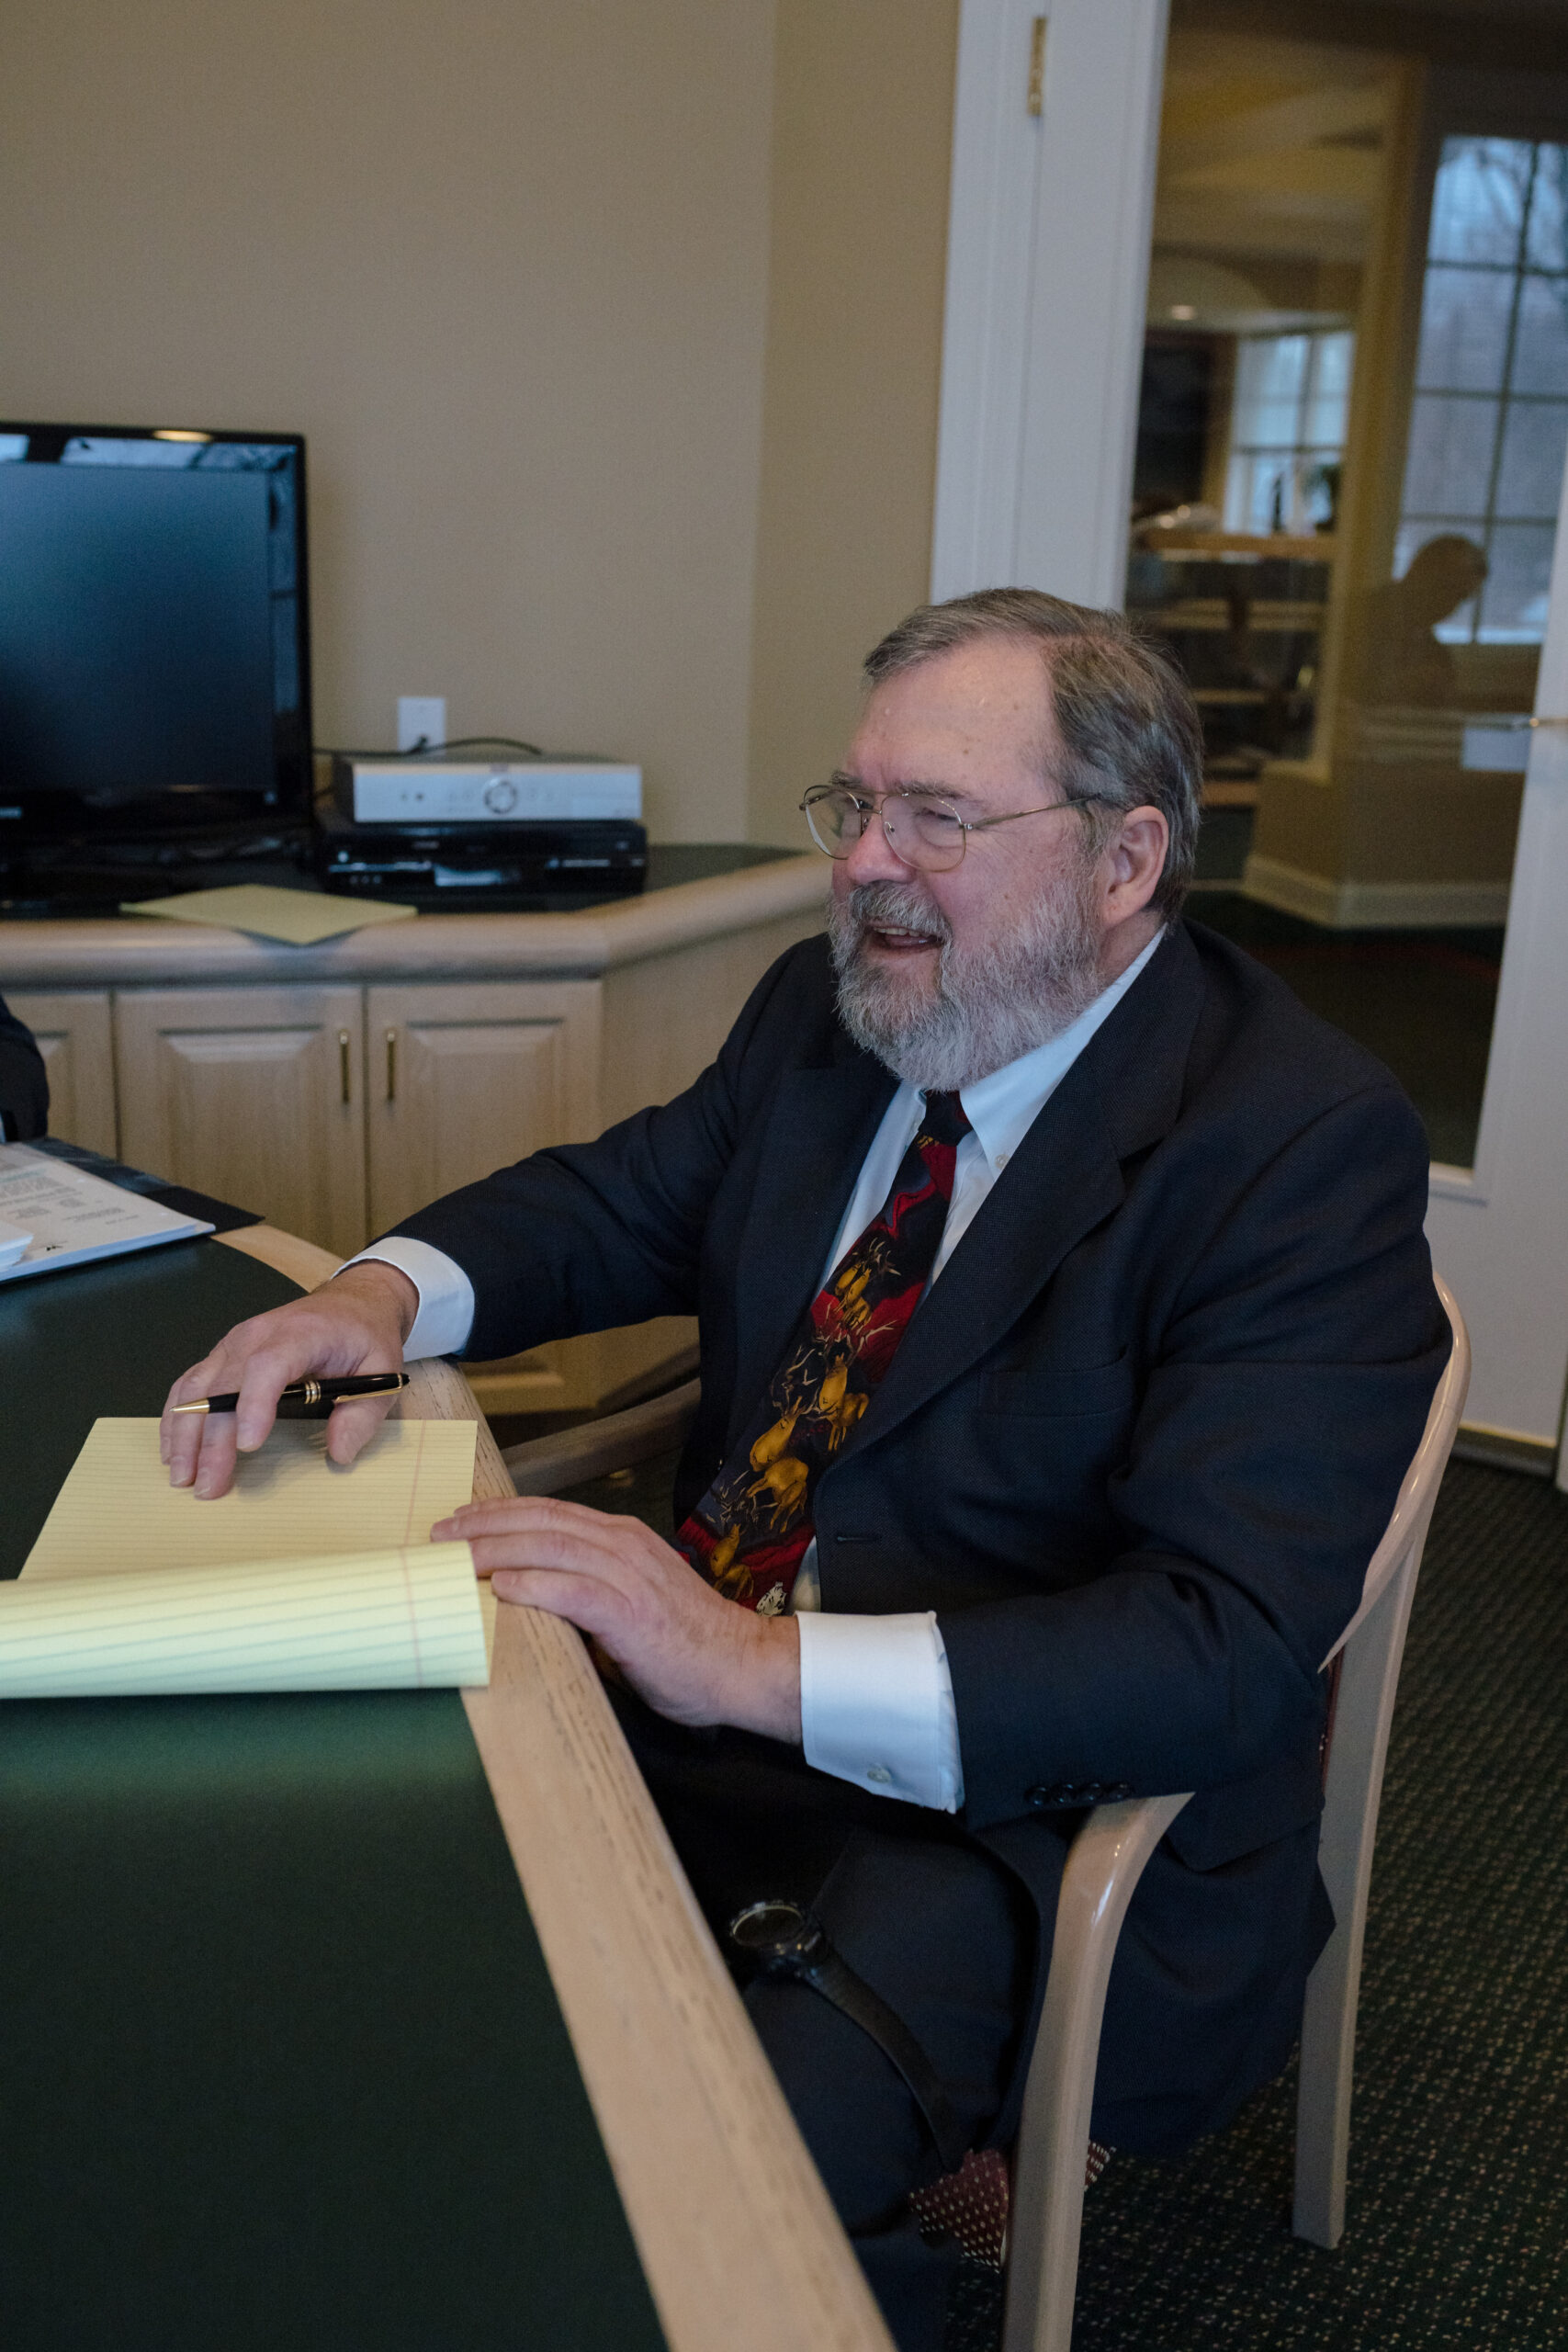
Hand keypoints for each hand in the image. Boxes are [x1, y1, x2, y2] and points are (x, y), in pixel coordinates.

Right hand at [160, 1261, 419, 1498]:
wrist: (351, 1303)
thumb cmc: (364, 1337)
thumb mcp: (382, 1373)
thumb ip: (362, 1414)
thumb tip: (339, 1454)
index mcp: (301, 1334)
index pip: (268, 1366)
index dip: (254, 1404)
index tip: (247, 1446)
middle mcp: (257, 1335)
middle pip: (223, 1387)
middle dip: (212, 1441)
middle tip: (209, 1487)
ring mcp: (234, 1344)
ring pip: (196, 1387)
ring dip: (184, 1434)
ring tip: (182, 1477)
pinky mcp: (223, 1355)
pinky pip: (190, 1384)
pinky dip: (177, 1416)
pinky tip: (173, 1449)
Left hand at [433, 1494, 802, 1740]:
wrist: (739, 1665)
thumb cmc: (686, 1643)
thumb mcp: (632, 1601)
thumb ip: (588, 1592)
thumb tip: (529, 1599)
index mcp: (622, 1539)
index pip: (549, 1513)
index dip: (499, 1513)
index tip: (459, 1520)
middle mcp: (623, 1546)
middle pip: (541, 1521)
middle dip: (484, 1525)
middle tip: (439, 1535)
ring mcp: (629, 1576)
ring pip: (550, 1547)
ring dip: (496, 1550)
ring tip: (456, 1560)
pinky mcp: (631, 1612)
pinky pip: (574, 1590)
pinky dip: (535, 1585)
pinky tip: (505, 1587)